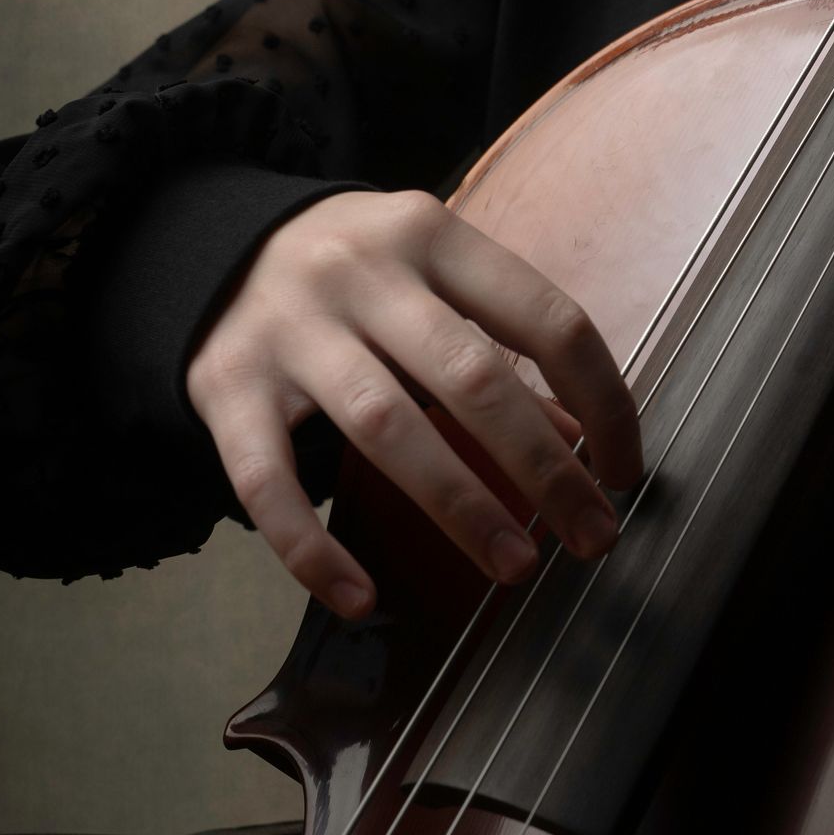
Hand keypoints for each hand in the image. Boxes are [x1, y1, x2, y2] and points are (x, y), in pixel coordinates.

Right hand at [186, 191, 643, 621]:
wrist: (209, 249)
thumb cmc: (356, 276)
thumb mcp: (431, 277)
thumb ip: (500, 345)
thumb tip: (584, 441)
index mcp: (432, 235)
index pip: (546, 318)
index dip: (602, 400)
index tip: (624, 470)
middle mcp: (361, 273)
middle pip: (473, 378)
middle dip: (546, 469)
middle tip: (593, 538)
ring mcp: (289, 329)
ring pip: (386, 427)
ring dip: (461, 506)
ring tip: (516, 565)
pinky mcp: (224, 387)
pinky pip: (268, 482)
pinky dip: (314, 549)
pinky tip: (361, 598)